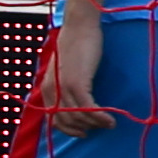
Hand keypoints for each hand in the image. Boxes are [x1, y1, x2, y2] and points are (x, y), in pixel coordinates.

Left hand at [30, 13, 116, 134]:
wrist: (80, 26)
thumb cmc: (76, 43)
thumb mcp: (66, 69)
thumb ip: (65, 84)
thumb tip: (76, 101)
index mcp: (46, 88)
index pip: (54, 119)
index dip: (69, 129)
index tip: (83, 131)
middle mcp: (52, 91)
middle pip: (66, 122)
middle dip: (84, 128)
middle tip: (100, 127)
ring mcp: (63, 88)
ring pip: (78, 118)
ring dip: (95, 124)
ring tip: (109, 124)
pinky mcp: (77, 84)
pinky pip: (88, 109)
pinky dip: (101, 117)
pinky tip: (111, 119)